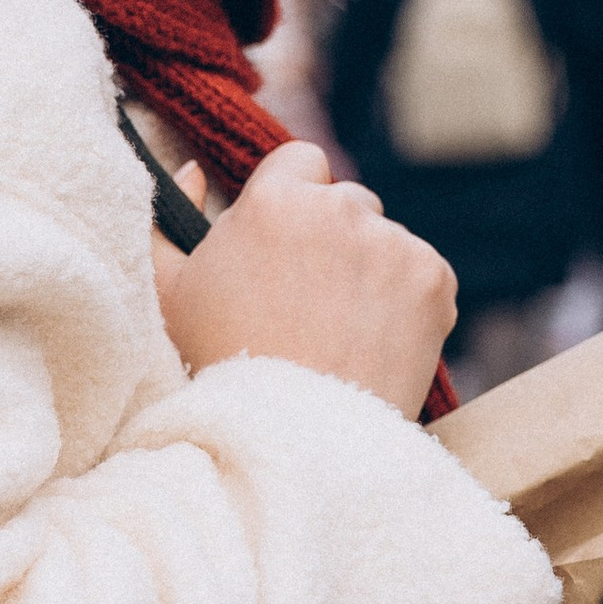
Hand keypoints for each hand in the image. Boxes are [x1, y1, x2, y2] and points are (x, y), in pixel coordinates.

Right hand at [151, 141, 455, 417]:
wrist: (296, 442)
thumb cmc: (220, 372)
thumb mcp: (168, 295)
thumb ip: (169, 220)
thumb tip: (198, 170)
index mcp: (275, 201)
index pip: (301, 161)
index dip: (294, 202)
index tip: (287, 247)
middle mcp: (340, 209)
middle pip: (349, 202)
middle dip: (335, 239)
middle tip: (310, 305)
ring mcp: (393, 244)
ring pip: (386, 241)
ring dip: (371, 271)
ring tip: (340, 334)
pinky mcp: (434, 280)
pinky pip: (422, 275)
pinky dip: (407, 304)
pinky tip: (373, 344)